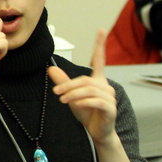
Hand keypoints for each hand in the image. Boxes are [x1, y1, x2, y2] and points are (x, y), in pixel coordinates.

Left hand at [48, 29, 116, 144]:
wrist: (97, 132)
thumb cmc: (87, 112)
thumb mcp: (71, 96)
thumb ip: (63, 82)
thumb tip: (50, 69)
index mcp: (98, 80)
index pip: (99, 60)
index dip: (100, 45)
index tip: (101, 30)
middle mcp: (106, 86)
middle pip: (85, 80)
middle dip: (68, 85)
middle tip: (56, 92)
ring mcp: (110, 97)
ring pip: (89, 90)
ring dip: (73, 94)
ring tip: (62, 100)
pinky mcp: (110, 108)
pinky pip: (96, 101)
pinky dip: (83, 102)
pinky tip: (75, 105)